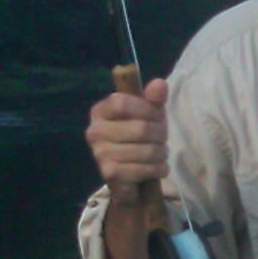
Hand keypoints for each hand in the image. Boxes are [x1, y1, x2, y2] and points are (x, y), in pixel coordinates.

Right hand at [85, 78, 168, 204]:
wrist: (128, 175)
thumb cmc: (138, 138)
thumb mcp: (148, 114)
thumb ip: (154, 98)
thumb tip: (160, 84)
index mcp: (101, 111)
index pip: (123, 103)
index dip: (147, 109)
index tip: (157, 116)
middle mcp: (95, 131)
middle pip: (140, 128)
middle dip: (161, 135)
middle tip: (162, 140)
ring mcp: (100, 153)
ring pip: (146, 151)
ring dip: (161, 153)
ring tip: (160, 154)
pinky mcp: (110, 173)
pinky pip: (144, 169)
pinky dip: (159, 169)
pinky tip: (158, 168)